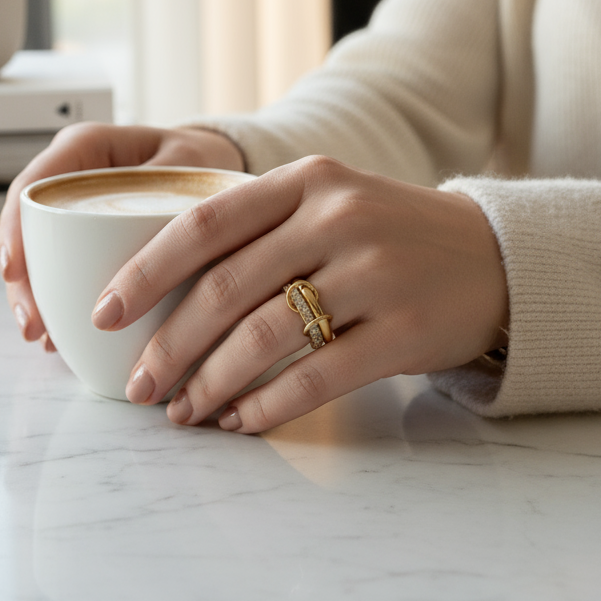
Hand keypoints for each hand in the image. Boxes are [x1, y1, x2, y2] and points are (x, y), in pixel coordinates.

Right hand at [0, 123, 243, 347]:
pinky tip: (61, 337)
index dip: (14, 228)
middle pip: (28, 230)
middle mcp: (72, 179)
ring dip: (36, 299)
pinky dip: (60, 303)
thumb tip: (160, 251)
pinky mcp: (86, 242)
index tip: (14, 270)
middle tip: (33, 324)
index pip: (33, 185)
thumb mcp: (191, 167)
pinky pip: (63, 271)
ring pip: (40, 257)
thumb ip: (169, 196)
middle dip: (21, 280)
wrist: (215, 172)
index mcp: (86, 148)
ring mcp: (76, 213)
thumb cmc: (201, 160)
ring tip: (44, 339)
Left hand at [91, 155, 508, 432]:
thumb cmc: (393, 236)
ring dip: (210, 383)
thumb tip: (164, 295)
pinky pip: (316, 376)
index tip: (105, 312)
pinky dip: (267, 405)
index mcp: (307, 181)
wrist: (495, 258)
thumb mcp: (330, 204)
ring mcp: (375, 272)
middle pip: (225, 288)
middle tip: (139, 384)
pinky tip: (241, 420)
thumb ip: (260, 229)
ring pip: (264, 336)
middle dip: (168, 344)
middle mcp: (338, 217)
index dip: (145, 271)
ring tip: (183, 412)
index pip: (204, 222)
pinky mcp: (404, 330)